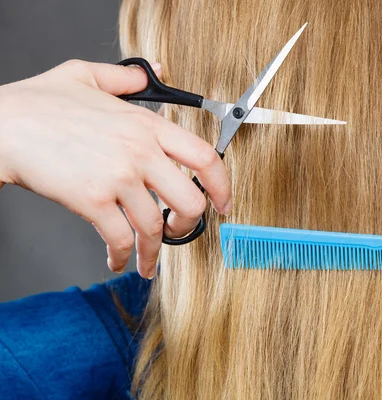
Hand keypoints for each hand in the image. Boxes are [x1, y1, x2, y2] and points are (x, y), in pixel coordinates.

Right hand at [0, 60, 231, 277]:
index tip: (224, 204)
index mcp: (146, 125)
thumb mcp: (86, 75)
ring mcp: (117, 178)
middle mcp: (140, 152)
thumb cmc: (39, 103)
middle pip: (190, 202)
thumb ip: (126, 76)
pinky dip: (122, 256)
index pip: (204, 157)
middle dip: (190, 226)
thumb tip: (151, 71)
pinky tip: (117, 259)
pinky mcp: (91, 200)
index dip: (223, 186)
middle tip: (179, 233)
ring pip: (154, 228)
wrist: (1, 126)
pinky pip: (119, 239)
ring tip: (147, 261)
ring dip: (154, 252)